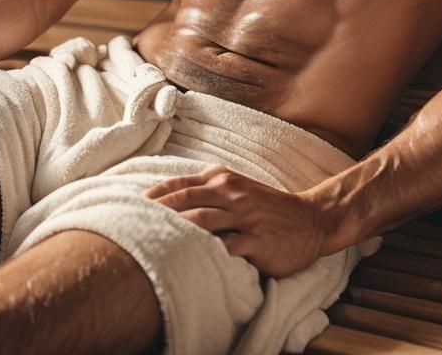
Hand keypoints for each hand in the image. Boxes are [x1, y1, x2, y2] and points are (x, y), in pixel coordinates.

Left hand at [144, 165, 327, 278]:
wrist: (310, 220)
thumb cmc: (267, 207)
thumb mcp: (238, 188)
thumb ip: (208, 190)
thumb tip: (168, 199)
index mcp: (223, 178)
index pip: (181, 183)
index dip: (155, 195)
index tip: (132, 207)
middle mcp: (232, 192)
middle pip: (185, 199)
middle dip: (158, 212)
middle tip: (133, 226)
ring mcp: (245, 216)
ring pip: (202, 220)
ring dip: (176, 231)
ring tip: (153, 244)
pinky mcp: (256, 241)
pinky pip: (226, 247)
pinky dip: (206, 254)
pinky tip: (190, 262)